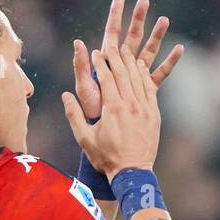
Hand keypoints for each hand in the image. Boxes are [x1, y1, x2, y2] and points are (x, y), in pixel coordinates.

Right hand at [63, 43, 160, 181]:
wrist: (132, 173)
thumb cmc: (105, 158)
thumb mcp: (84, 138)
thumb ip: (74, 115)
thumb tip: (65, 96)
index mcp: (112, 108)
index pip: (106, 78)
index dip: (100, 63)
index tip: (96, 52)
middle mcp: (130, 104)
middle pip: (123, 73)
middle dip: (116, 57)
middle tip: (110, 45)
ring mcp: (144, 109)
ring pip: (138, 78)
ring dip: (131, 62)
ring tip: (126, 51)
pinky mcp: (154, 114)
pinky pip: (150, 89)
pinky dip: (145, 76)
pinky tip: (141, 67)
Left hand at [72, 0, 182, 121]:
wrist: (106, 135)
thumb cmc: (93, 113)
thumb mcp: (85, 89)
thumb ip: (82, 67)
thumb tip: (79, 43)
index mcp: (106, 64)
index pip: (111, 34)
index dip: (115, 15)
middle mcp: (122, 68)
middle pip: (132, 38)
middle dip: (138, 19)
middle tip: (144, 1)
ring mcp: (135, 78)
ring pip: (148, 51)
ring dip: (156, 35)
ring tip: (164, 20)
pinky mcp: (147, 90)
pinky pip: (160, 73)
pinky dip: (170, 62)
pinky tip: (180, 49)